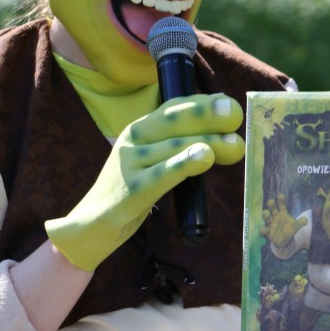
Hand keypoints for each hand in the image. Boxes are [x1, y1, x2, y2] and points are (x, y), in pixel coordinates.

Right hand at [45, 93, 244, 270]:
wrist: (93, 226)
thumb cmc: (131, 192)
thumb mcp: (151, 162)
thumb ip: (177, 148)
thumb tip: (220, 139)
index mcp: (138, 129)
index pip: (172, 108)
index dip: (202, 104)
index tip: (230, 105)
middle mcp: (132, 140)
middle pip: (174, 120)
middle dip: (207, 114)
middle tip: (236, 114)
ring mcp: (130, 164)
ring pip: (174, 146)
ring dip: (208, 141)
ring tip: (235, 144)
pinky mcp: (132, 190)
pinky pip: (163, 173)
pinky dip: (186, 163)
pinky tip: (206, 157)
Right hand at [260, 193, 307, 249]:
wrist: (284, 240)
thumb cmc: (289, 229)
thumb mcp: (296, 226)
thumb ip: (300, 222)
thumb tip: (306, 220)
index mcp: (282, 213)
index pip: (281, 205)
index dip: (281, 200)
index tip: (281, 195)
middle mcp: (275, 216)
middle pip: (272, 208)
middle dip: (271, 204)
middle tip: (271, 201)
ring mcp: (270, 223)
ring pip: (266, 217)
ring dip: (265, 214)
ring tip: (267, 214)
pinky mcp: (267, 231)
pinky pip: (263, 229)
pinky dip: (263, 229)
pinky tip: (264, 229)